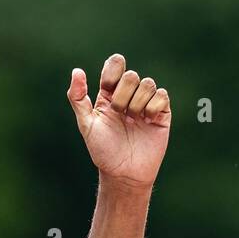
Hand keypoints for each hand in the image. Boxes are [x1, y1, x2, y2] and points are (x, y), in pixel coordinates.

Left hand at [67, 54, 170, 186]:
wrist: (124, 172)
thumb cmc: (103, 150)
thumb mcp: (86, 124)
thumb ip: (78, 98)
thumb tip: (76, 71)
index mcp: (109, 94)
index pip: (115, 65)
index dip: (113, 71)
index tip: (109, 88)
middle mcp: (128, 95)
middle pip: (131, 75)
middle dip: (123, 95)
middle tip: (119, 114)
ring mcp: (146, 103)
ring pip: (147, 83)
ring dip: (137, 103)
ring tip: (133, 121)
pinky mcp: (161, 113)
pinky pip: (162, 95)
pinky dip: (152, 107)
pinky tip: (147, 121)